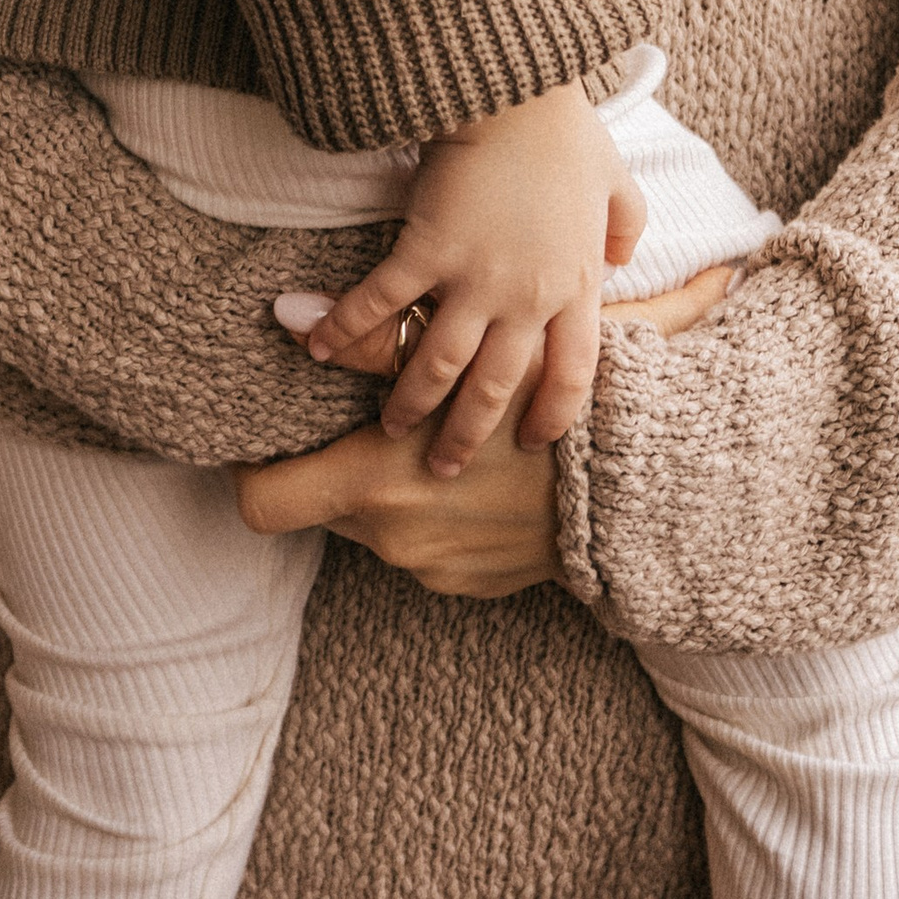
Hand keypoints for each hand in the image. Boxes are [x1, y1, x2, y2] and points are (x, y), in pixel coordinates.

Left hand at [244, 259, 738, 597]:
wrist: (645, 493)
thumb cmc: (552, 406)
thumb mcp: (469, 356)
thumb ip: (368, 339)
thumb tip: (286, 314)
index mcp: (376, 480)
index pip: (261, 501)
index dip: (252, 470)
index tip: (266, 438)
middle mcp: (393, 535)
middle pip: (326, 500)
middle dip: (342, 459)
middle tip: (372, 411)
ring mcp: (431, 567)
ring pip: (380, 521)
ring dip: (397, 483)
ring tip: (438, 433)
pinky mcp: (469, 584)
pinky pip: (428, 544)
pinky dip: (441, 511)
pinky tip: (482, 475)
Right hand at [302, 83, 643, 478]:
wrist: (513, 87)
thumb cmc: (563, 129)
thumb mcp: (614, 180)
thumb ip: (624, 225)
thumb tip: (621, 256)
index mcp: (574, 285)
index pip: (572, 375)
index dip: (551, 415)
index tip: (530, 441)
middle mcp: (526, 296)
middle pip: (497, 387)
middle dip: (468, 434)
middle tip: (444, 468)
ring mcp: (474, 277)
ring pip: (439, 364)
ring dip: (410, 401)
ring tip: (391, 429)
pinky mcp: (426, 248)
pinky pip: (382, 305)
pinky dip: (347, 331)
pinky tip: (318, 352)